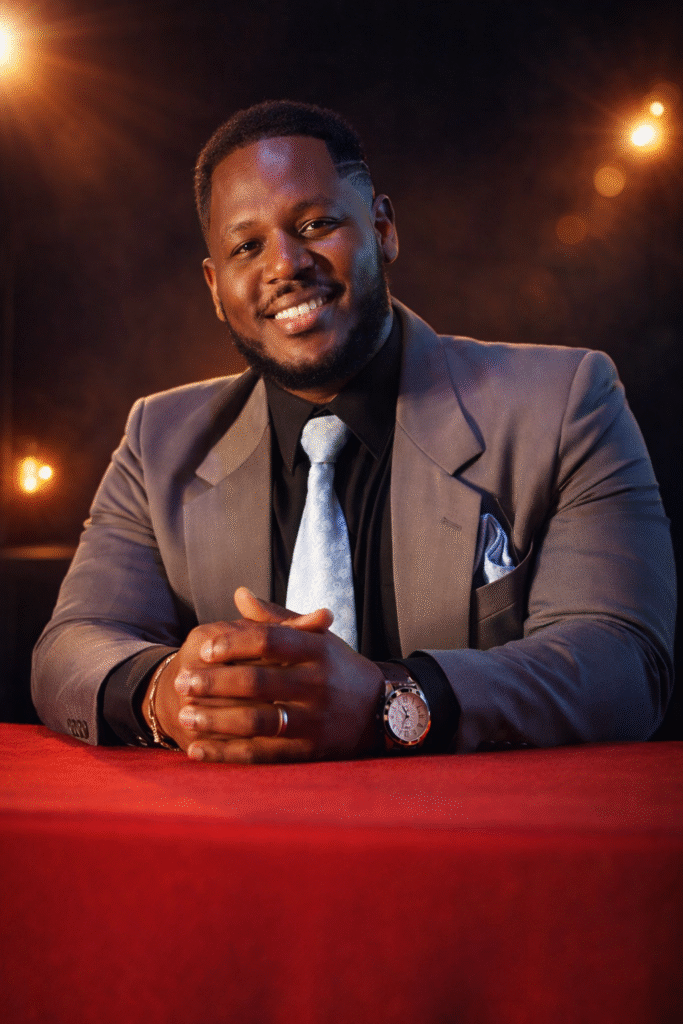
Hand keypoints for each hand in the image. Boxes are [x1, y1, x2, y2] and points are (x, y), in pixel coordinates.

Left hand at [143, 588, 384, 763]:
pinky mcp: (308, 752)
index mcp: (317, 650)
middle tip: (182, 681)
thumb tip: (239, 594)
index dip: (233, 644)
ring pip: (256, 720)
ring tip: (184, 715)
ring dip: (215, 719)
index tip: (203, 650)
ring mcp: (314, 720)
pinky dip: (226, 753)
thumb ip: (276, 619)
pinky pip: (261, 754)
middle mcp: (317, 684)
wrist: (380, 711)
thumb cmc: (337, 668)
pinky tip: (198, 749)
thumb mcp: (317, 639)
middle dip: (214, 683)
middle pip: (258, 681)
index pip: (269, 641)